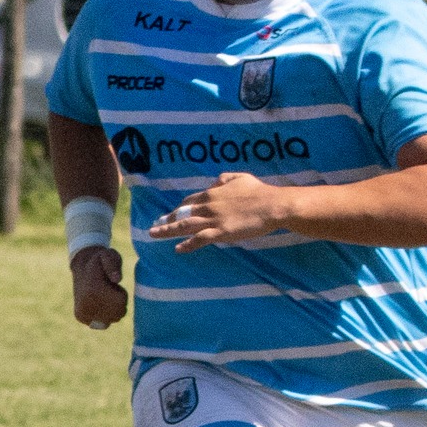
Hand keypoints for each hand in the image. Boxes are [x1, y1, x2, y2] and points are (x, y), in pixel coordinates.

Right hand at [70, 244, 127, 328]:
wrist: (82, 266)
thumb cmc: (100, 261)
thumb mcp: (108, 256)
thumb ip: (113, 265)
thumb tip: (117, 279)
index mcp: (93, 291)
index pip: (121, 303)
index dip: (121, 293)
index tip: (112, 284)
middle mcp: (86, 305)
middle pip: (118, 314)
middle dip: (118, 302)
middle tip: (108, 289)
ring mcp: (82, 312)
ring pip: (112, 319)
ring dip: (112, 308)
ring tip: (103, 295)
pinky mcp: (80, 316)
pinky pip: (103, 323)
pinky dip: (105, 314)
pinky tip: (98, 302)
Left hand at [150, 172, 287, 250]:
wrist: (272, 205)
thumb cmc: (259, 191)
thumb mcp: (240, 177)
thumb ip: (225, 179)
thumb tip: (214, 182)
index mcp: (212, 193)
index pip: (189, 202)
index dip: (178, 209)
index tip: (170, 214)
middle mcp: (208, 206)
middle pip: (182, 213)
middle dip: (167, 220)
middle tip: (154, 226)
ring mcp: (213, 220)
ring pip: (184, 226)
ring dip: (167, 230)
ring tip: (154, 234)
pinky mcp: (220, 232)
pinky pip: (199, 239)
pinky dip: (187, 245)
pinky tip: (178, 249)